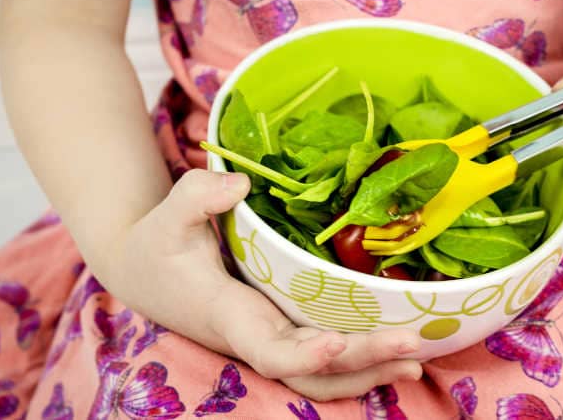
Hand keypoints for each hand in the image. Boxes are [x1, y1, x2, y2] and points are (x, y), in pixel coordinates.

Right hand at [96, 169, 421, 400]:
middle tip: (413, 344)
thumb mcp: (170, 213)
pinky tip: (396, 350)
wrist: (146, 272)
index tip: (338, 342)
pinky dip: (360, 362)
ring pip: (323, 377)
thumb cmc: (159, 243)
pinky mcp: (282, 331)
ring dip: (369, 372)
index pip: (269, 350)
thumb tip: (241, 185)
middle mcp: (256, 337)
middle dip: (363, 361)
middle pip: (314, 371)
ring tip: (416, 358)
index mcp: (230, 314)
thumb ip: (197, 195)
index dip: (304, 355)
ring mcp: (272, 339)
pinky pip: (324, 361)